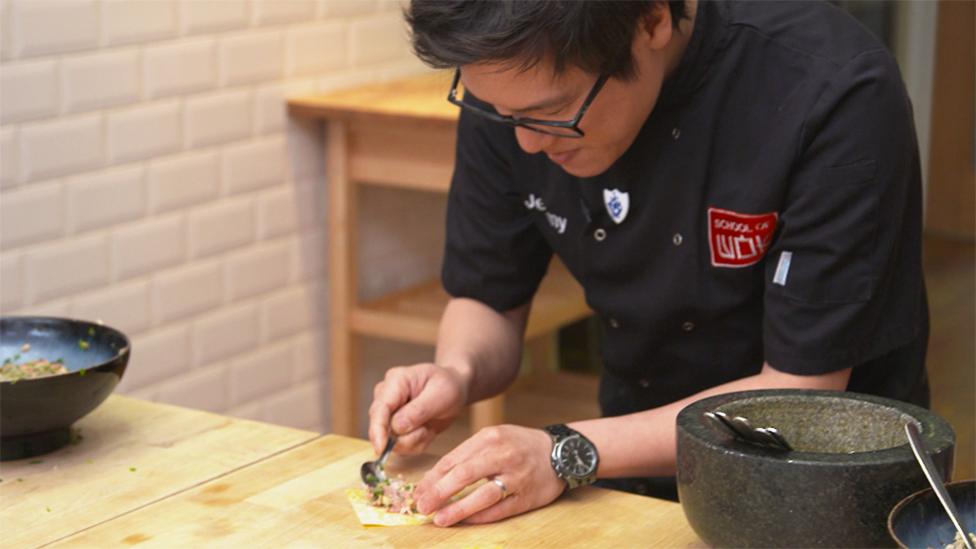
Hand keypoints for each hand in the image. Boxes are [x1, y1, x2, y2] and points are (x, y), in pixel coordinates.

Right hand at [368, 363, 467, 455]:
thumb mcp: (440, 394)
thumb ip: (419, 410)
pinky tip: (426, 430)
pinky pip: (402, 446)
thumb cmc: (448, 385)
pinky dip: (417, 443)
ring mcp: (388, 413)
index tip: (381, 448)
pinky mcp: (393, 428)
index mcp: (395, 381)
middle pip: (381, 428)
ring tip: (429, 425)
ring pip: (392, 441)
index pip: (379, 408)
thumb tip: (397, 426)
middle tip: (427, 428)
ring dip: (415, 440)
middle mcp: (385, 397)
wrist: (454, 390)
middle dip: (407, 435)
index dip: (377, 429)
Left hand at [413, 424, 564, 526]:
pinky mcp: (527, 497)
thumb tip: (434, 479)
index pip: (454, 459)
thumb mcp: (493, 437)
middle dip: (438, 493)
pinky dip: (479, 517)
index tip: (417, 492)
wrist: (561, 452)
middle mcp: (503, 455)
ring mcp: (517, 477)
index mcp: (490, 437)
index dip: (432, 478)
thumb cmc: (519, 445)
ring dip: (457, 509)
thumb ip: (466, 455)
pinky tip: (464, 521)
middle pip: (464, 475)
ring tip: (439, 518)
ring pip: (482, 496)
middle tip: (421, 506)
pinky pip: (499, 510)